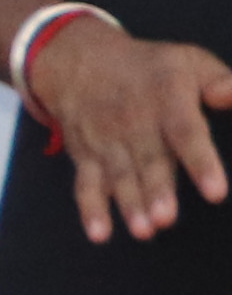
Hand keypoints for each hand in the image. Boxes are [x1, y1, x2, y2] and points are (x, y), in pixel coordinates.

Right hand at [32, 21, 231, 245]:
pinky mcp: (86, 156)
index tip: (216, 192)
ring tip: (143, 230)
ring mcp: (107, 141)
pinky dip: (91, 209)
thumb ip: (220, 80)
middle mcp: (134, 122)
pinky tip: (99, 233)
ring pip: (119, 176)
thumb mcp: (188, 61)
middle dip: (156, 190)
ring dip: (129, 204)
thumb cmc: (149, 68)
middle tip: (166, 218)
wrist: (77, 60)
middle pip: (148, 160)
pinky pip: (86, 184)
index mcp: (166, 99)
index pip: (185, 132)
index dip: (200, 162)